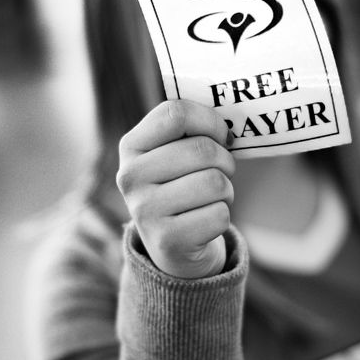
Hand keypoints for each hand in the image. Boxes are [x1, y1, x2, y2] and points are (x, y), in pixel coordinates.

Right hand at [117, 99, 235, 279]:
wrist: (173, 246)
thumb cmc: (181, 187)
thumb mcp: (172, 155)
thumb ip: (190, 132)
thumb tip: (229, 122)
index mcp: (131, 146)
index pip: (176, 113)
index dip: (209, 121)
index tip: (221, 135)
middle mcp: (130, 176)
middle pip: (202, 149)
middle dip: (225, 161)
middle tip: (221, 172)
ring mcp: (145, 210)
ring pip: (215, 182)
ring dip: (226, 190)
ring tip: (210, 198)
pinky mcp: (167, 240)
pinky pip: (219, 215)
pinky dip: (223, 217)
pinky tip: (205, 222)